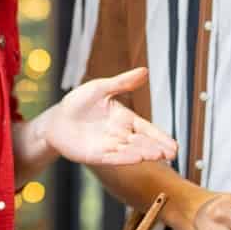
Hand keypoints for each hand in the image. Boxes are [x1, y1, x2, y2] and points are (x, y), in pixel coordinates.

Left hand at [44, 67, 177, 164]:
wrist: (56, 120)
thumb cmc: (78, 103)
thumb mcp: (101, 88)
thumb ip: (122, 82)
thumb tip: (145, 71)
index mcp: (124, 119)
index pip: (147, 129)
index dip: (160, 136)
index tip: (174, 144)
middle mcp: (120, 134)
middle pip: (143, 142)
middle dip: (157, 147)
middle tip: (172, 153)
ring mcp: (109, 146)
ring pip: (131, 151)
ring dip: (145, 153)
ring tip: (160, 155)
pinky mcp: (97, 155)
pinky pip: (114, 156)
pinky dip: (126, 157)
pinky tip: (138, 158)